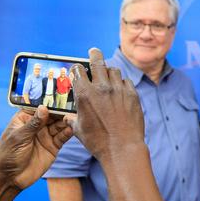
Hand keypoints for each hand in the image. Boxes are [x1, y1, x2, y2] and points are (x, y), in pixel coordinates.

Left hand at [0, 105, 72, 190]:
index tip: (59, 96)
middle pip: (51, 115)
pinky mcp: (53, 147)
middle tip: (70, 106)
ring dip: (65, 121)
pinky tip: (72, 128)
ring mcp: (45, 136)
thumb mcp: (19, 137)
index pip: (38, 107)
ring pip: (58, 125)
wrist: (11, 178)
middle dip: (60, 111)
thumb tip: (44, 108)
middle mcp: (37, 126)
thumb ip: (33, 124)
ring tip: (73, 117)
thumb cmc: (8, 155)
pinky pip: (62, 137)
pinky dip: (67, 133)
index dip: (48, 102)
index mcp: (24, 119)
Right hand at [71, 47, 144, 162]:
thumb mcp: (79, 130)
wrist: (123, 148)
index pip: (77, 71)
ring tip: (107, 76)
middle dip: (94, 54)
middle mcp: (102, 88)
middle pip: (97, 62)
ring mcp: (119, 90)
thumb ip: (72, 120)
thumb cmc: (98, 142)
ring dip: (108, 71)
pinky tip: (120, 89)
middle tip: (93, 52)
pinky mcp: (132, 95)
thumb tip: (67, 118)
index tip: (77, 69)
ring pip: (113, 70)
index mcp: (85, 94)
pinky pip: (126, 82)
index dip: (76, 68)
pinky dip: (121, 83)